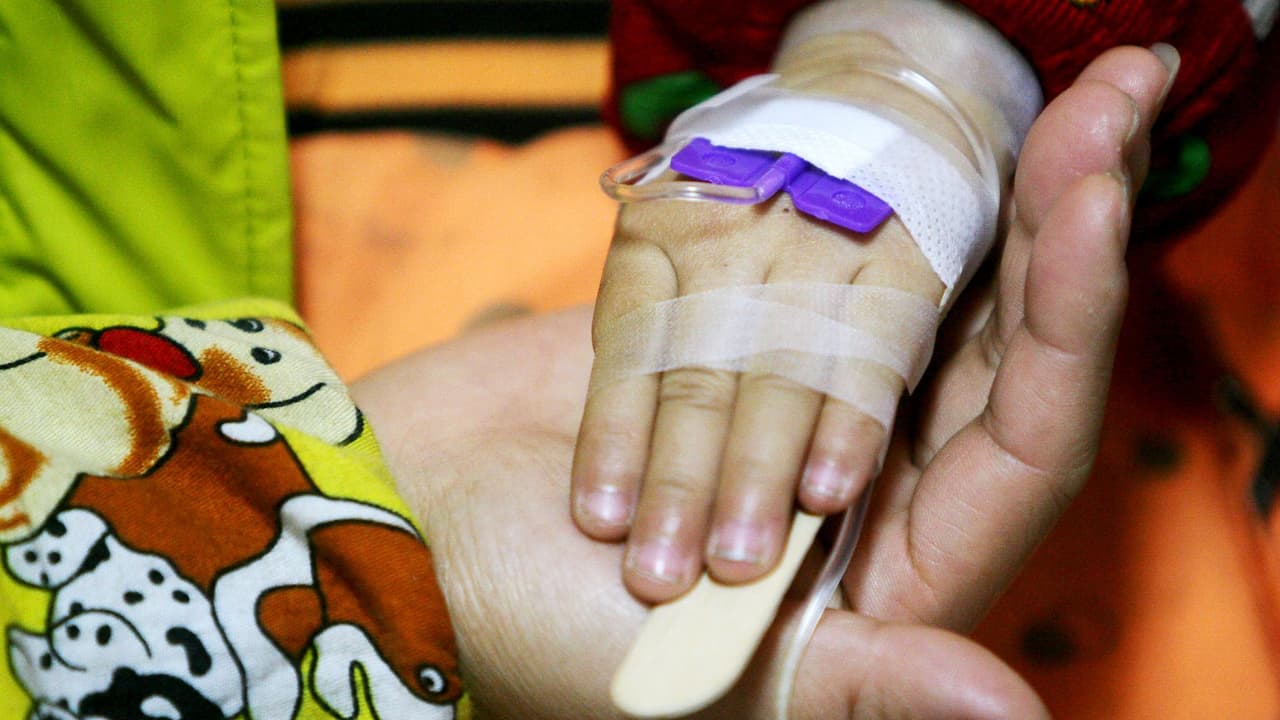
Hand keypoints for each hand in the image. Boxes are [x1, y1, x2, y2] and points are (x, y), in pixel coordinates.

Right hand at [351, 45, 1173, 717]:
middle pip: (999, 342)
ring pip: (929, 282)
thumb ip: (865, 690)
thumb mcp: (716, 683)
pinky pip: (830, 258)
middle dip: (1064, 222)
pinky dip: (876, 182)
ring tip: (1081, 82)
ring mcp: (805, 395)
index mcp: (890, 571)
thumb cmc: (536, 628)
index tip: (1101, 194)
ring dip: (994, 181)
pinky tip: (937, 107)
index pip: (1026, 440)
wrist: (402, 527)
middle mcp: (868, 477)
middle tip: (1123, 90)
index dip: (1074, 318)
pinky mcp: (741, 336)